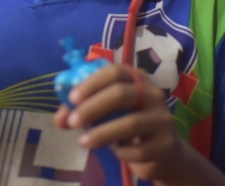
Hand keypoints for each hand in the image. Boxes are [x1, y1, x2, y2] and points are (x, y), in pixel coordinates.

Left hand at [53, 65, 186, 183]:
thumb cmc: (128, 123)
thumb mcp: (106, 112)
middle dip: (93, 107)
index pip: (114, 72)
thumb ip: (81, 110)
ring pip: (131, 123)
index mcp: (137, 78)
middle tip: (73, 121)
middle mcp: (153, 94)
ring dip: (102, 133)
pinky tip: (116, 152)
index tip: (72, 98)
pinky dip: (121, 152)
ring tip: (82, 142)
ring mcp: (161, 119)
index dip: (92, 83)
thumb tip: (60, 118)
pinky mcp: (165, 144)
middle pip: (121, 94)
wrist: (163, 151)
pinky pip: (138, 149)